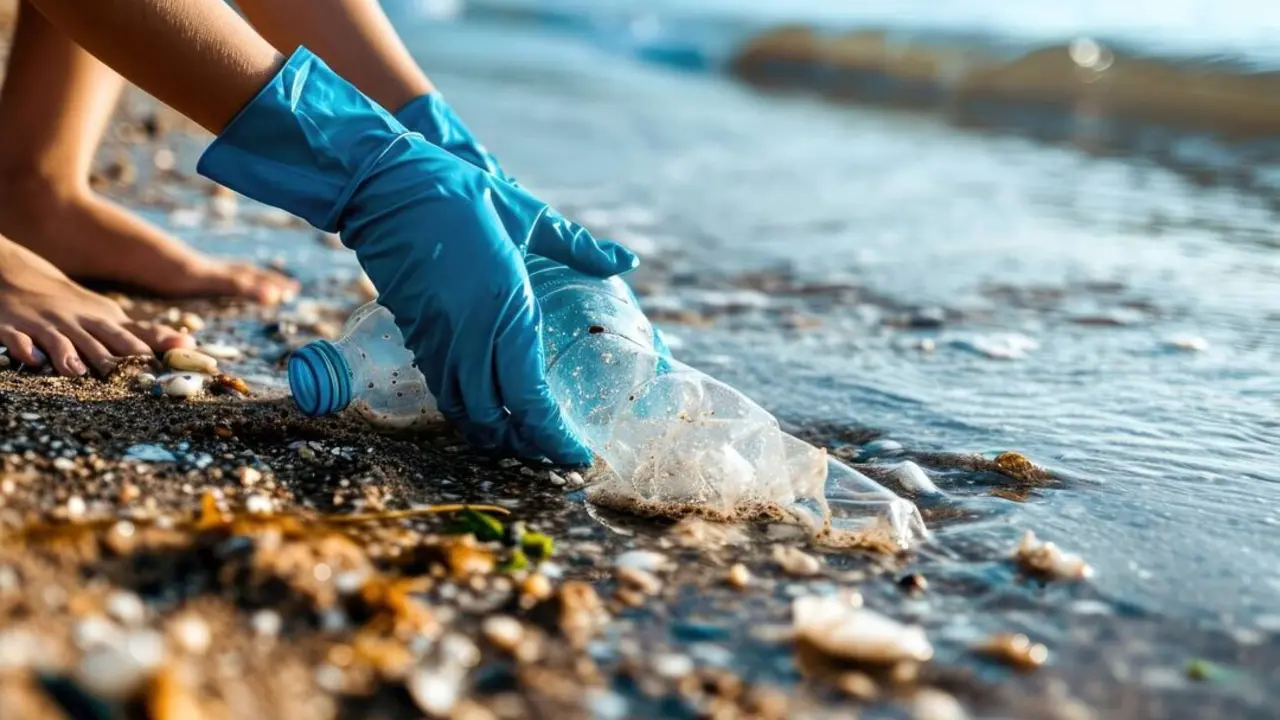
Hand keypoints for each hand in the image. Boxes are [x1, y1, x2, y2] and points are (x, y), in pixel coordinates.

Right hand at [199, 49, 635, 463]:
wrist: (385, 184)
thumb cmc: (462, 193)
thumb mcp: (528, 215)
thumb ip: (579, 247)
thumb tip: (627, 260)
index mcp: (505, 308)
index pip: (531, 399)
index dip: (554, 436)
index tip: (578, 454)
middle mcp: (470, 336)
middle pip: (498, 422)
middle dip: (529, 448)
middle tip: (559, 453)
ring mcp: (438, 341)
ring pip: (466, 415)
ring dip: (497, 437)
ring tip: (528, 441)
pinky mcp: (417, 336)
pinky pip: (445, 392)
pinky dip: (470, 414)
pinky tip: (491, 412)